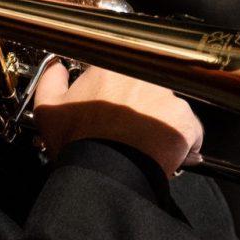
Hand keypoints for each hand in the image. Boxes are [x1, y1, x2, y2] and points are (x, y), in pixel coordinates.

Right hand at [31, 63, 202, 176]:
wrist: (105, 172)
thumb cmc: (78, 142)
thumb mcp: (49, 109)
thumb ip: (51, 80)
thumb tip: (56, 67)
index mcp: (111, 68)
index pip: (120, 74)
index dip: (117, 93)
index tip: (114, 108)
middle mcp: (143, 76)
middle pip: (147, 89)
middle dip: (141, 107)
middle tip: (129, 131)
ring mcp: (167, 97)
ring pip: (169, 108)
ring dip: (161, 124)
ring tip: (146, 146)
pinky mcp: (184, 119)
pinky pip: (190, 130)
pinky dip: (183, 143)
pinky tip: (166, 155)